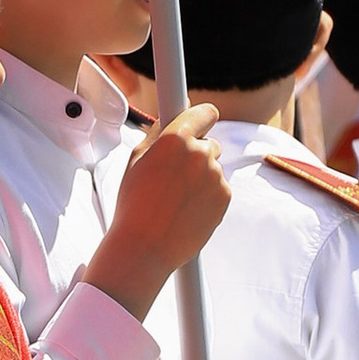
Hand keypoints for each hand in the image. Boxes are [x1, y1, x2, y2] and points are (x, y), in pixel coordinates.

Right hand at [84, 106, 227, 318]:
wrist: (145, 247)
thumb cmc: (134, 204)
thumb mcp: (136, 161)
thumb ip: (158, 133)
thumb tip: (172, 115)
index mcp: (175, 139)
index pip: (205, 112)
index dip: (203, 118)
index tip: (202, 122)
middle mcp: (200, 153)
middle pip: (209, 144)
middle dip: (196, 155)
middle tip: (174, 177)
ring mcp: (215, 176)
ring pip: (213, 169)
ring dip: (201, 178)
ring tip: (176, 200)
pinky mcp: (225, 197)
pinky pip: (219, 189)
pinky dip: (208, 197)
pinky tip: (187, 210)